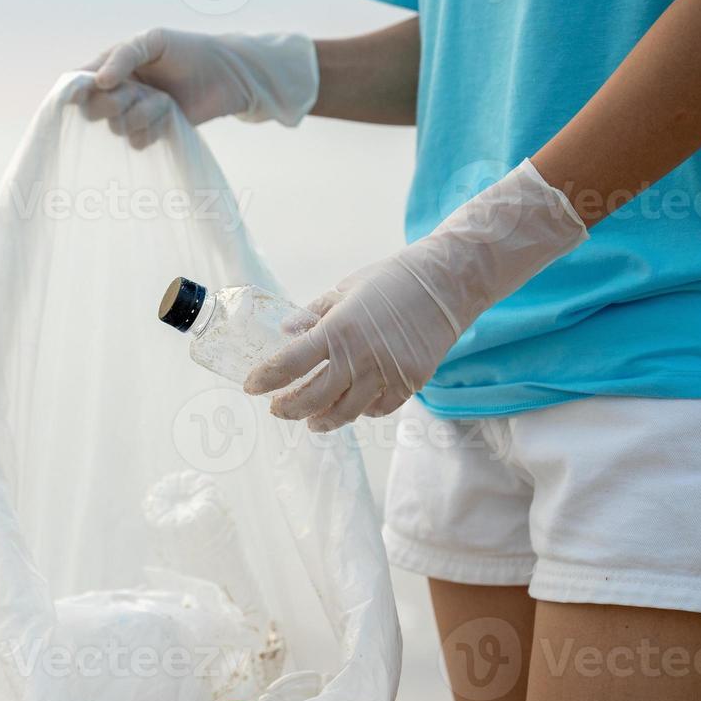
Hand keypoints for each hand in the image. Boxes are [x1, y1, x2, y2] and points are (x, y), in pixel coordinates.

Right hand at [77, 29, 318, 148]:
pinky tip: (169, 115)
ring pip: (117, 127)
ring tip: (164, 100)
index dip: (75, 92)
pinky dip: (152, 129)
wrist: (226, 76)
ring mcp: (134, 114)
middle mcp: (119, 92)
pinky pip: (136, 142)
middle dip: (110, 104)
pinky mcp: (152, 133)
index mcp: (112, 66)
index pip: (80, 82)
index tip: (79, 97)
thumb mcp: (153, 41)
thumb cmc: (188, 51)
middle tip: (132, 93)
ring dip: (141, 114)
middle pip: (92, 110)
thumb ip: (123, 56)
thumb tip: (98, 82)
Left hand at [246, 159, 589, 429]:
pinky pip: (378, 409)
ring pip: (345, 412)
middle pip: (313, 398)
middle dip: (289, 408)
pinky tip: (349, 408)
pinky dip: (360, 411)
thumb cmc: (391, 279)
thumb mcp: (344, 289)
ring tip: (310, 421)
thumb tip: (285, 335)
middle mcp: (362, 357)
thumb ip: (312, 315)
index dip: (265, 379)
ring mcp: (388, 373)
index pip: (290, 365)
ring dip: (321, 420)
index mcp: (339, 330)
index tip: (251, 387)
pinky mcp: (411, 382)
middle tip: (277, 409)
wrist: (449, 281)